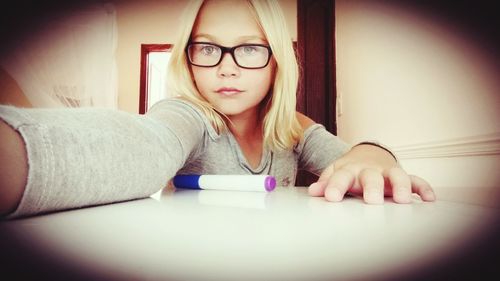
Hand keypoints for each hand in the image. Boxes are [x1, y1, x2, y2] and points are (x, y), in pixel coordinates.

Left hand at [308, 144, 435, 203]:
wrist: (368, 153)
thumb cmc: (350, 169)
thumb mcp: (335, 172)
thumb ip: (326, 182)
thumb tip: (313, 192)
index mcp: (350, 170)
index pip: (341, 177)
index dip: (335, 186)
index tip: (331, 198)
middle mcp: (369, 170)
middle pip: (371, 177)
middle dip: (372, 188)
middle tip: (372, 201)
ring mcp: (387, 172)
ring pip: (396, 176)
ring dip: (401, 186)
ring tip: (403, 200)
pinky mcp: (401, 175)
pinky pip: (415, 179)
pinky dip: (423, 187)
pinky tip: (429, 198)